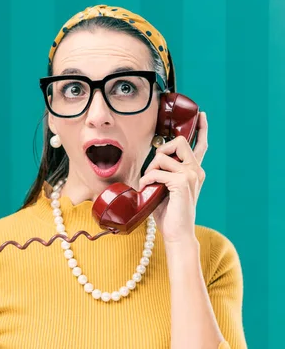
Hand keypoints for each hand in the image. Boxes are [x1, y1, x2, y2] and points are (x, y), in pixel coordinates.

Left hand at [138, 112, 208, 243]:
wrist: (177, 233)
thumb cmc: (168, 213)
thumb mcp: (164, 188)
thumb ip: (163, 173)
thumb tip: (151, 164)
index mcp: (194, 171)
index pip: (201, 145)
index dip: (201, 129)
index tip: (201, 115)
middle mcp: (196, 170)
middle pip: (178, 142)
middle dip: (160, 151)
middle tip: (154, 171)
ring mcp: (191, 175)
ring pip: (163, 157)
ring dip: (150, 170)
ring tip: (151, 185)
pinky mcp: (183, 182)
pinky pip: (157, 172)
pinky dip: (148, 180)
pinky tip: (148, 190)